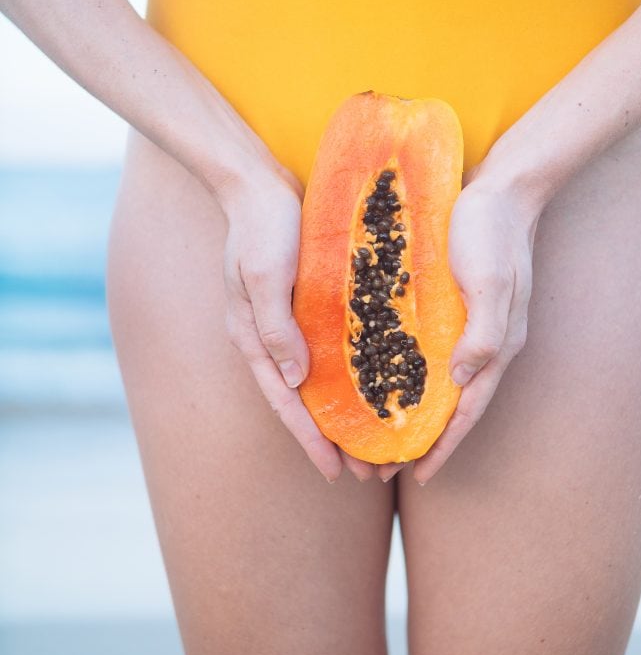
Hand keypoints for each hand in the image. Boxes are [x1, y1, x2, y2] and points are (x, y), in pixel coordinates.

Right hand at [217, 163, 397, 484]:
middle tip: (365, 470)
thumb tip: (296, 381)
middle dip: (330, 438)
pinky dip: (346, 374)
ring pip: (317, 380)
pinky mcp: (305, 304)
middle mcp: (269, 338)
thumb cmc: (261, 226)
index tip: (334, 472)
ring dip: (342, 411)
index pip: (285, 402)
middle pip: (302, 401)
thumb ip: (276, 327)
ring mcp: (287, 322)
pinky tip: (372, 384)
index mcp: (253, 339)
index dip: (310, 440)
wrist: (256, 182)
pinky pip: (327, 349)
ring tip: (373, 438)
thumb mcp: (265, 275)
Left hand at [378, 165, 540, 483]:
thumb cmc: (494, 232)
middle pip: (449, 406)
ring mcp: (467, 324)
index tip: (416, 477)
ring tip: (376, 433)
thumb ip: (483, 333)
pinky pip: (428, 351)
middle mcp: (483, 342)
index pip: (467, 410)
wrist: (503, 185)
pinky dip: (408, 373)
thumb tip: (463, 382)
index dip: (443, 446)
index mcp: (496, 345)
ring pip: (437, 383)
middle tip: (379, 467)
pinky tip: (383, 378)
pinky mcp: (451, 304)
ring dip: (409, 411)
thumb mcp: (491, 282)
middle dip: (419, 440)